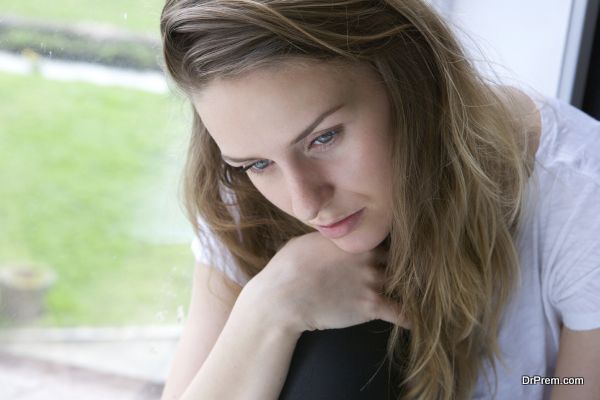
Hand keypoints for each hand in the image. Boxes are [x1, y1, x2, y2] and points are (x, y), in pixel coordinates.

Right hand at [242, 232, 407, 333]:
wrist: (283, 297)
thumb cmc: (288, 266)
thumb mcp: (310, 239)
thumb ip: (331, 236)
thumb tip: (333, 230)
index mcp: (355, 238)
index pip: (384, 236)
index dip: (389, 244)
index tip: (394, 249)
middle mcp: (368, 256)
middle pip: (397, 258)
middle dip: (401, 264)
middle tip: (409, 270)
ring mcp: (372, 280)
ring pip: (402, 282)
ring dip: (409, 288)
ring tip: (421, 292)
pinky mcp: (371, 305)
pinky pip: (400, 312)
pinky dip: (411, 317)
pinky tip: (419, 320)